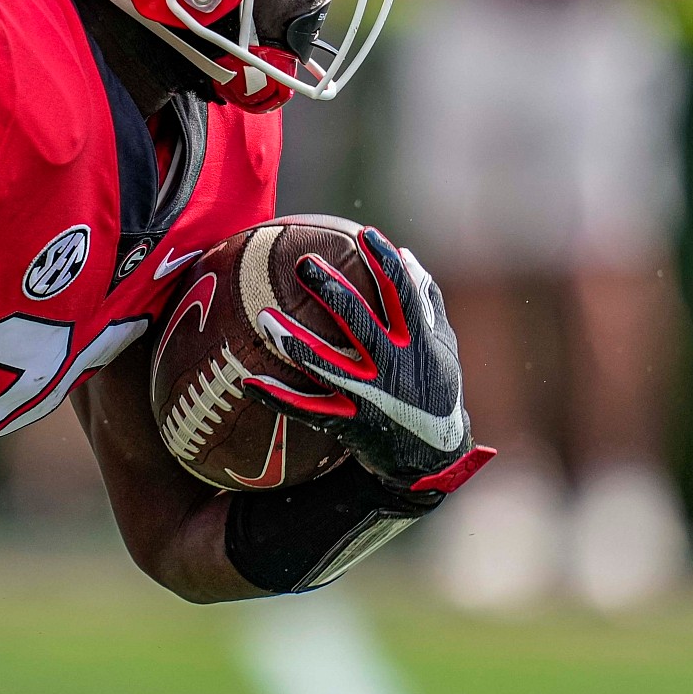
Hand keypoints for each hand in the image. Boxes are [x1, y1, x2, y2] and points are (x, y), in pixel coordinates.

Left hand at [245, 226, 493, 492]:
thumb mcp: (443, 345)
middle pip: (359, 323)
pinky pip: (307, 409)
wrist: (433, 457)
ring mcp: (370, 396)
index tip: (366, 236)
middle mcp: (393, 366)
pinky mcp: (349, 423)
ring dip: (296, 343)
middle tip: (304, 264)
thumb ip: (427, 299)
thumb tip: (406, 254)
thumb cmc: (437, 391)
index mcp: (417, 342)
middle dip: (332, 292)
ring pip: (328, 366)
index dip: (386, 265)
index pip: (403, 296)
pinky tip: (248, 382)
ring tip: (266, 319)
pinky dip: (278, 397)